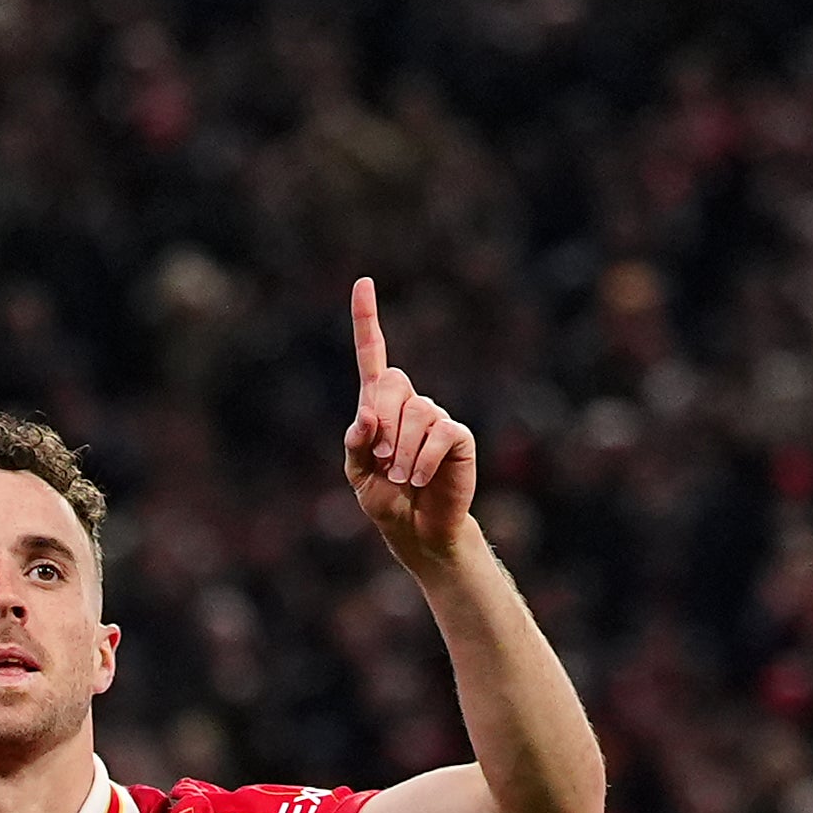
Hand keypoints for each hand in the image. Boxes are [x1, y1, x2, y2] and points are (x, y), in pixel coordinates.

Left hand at [342, 277, 476, 568]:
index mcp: (378, 406)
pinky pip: (440, 433)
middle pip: (393, 383)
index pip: (372, 354)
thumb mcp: (357, 475)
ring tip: (400, 478)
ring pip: (417, 412)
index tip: (363, 282)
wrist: (417, 529)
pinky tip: (418, 479)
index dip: (366, 319)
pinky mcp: (457, 437)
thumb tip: (367, 416)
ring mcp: (436, 418)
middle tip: (381, 461)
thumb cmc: (384, 500)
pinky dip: (423, 459)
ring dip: (401, 450)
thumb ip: (355, 445)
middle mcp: (409, 404)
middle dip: (382, 422)